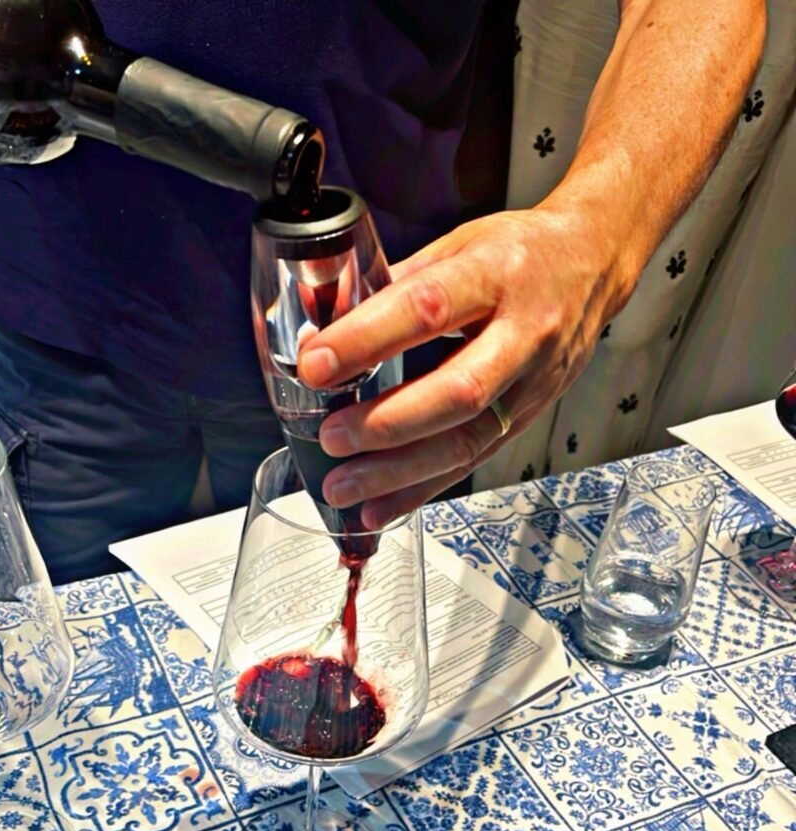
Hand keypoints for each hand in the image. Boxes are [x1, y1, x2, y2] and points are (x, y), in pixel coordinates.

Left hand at [296, 202, 625, 525]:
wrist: (594, 263)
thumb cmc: (521, 252)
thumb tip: (326, 319)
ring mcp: (534, 383)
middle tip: (332, 437)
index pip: (429, 309)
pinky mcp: (529, 417)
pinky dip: (422, 489)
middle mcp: (526, 333)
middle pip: (459, 392)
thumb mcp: (460, 243)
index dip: (369, 339)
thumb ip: (396, 281)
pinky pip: (473, 460)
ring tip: (345, 487)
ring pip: (468, 441)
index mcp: (499, 273)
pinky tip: (381, 507)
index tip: (316, 364)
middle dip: (388, 424)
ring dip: (400, 473)